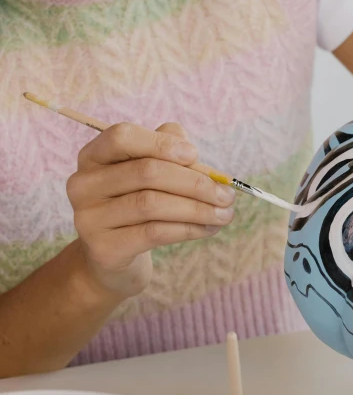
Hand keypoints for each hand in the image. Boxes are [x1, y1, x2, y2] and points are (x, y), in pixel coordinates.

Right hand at [67, 122, 235, 298]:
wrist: (113, 258)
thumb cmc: (138, 205)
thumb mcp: (149, 175)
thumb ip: (168, 153)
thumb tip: (192, 152)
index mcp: (93, 156)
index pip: (122, 136)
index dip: (161, 143)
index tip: (195, 155)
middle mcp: (83, 184)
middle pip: (146, 172)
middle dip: (195, 183)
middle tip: (227, 195)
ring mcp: (89, 218)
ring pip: (152, 204)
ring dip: (198, 209)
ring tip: (225, 214)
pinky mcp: (103, 248)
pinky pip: (154, 233)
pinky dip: (188, 229)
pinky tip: (208, 229)